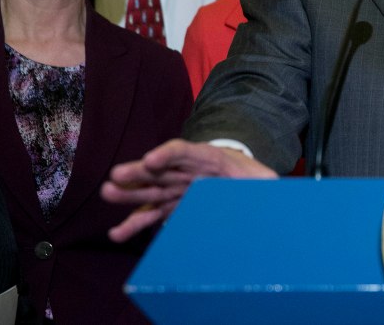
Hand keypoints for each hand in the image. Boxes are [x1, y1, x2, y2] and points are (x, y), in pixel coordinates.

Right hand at [101, 139, 277, 242]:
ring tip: (108, 194)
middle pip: (160, 169)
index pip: (184, 150)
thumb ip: (266, 183)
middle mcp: (186, 171)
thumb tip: (276, 191)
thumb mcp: (264, 179)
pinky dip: (134, 223)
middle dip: (138, 172)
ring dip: (129, 194)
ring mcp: (176, 188)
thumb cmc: (250, 178)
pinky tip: (117, 233)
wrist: (242, 183)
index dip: (167, 154)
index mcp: (208, 158)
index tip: (151, 160)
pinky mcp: (171, 206)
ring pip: (150, 190)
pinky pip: (151, 214)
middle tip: (116, 176)